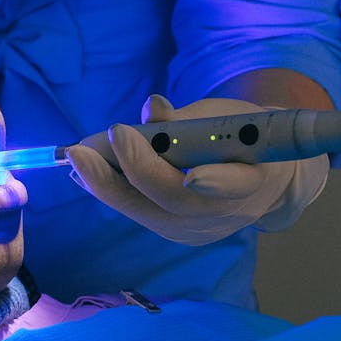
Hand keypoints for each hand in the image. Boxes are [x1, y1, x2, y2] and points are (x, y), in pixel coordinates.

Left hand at [65, 94, 328, 245]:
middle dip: (133, 170)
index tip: (193, 176)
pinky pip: (139, 213)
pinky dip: (109, 191)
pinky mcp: (175, 232)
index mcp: (252, 178)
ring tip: (76, 157)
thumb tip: (152, 108)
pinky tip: (81, 174)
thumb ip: (189, 117)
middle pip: (174, 200)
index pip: (234, 185)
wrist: (264, 178)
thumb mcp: (226, 118)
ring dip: (106, 184)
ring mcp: (198, 229)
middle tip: (96, 144)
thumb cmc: (242, 136)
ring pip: (147, 211)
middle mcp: (225, 212)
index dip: (214, 183)